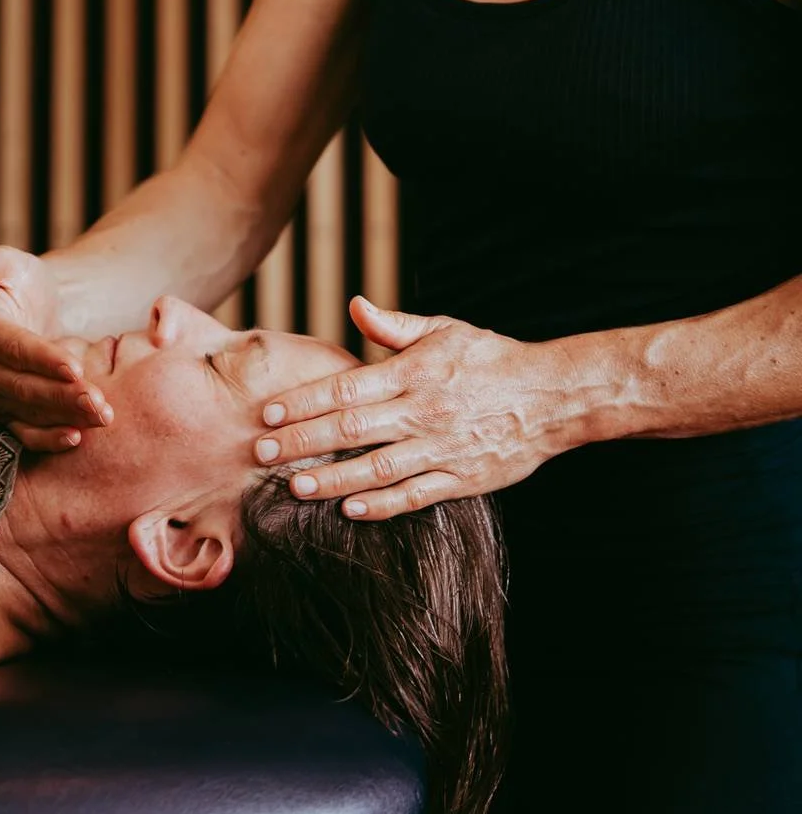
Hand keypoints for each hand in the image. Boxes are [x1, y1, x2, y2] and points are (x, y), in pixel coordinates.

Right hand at [0, 228, 113, 451]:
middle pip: (21, 386)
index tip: (74, 367)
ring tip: (101, 416)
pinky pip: (26, 433)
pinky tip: (76, 438)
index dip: (41, 358)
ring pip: (29, 411)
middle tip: (99, 401)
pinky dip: (49, 439)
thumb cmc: (22, 283)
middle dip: (61, 395)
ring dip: (65, 417)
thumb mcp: (7, 264)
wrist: (38, 311)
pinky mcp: (9, 414)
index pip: (11, 347)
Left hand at [252, 295, 574, 518]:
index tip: (271, 412)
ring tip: (294, 486)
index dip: (304, 402)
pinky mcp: (462, 479)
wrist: (552, 396)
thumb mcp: (444, 330)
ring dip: (332, 478)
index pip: (347, 389)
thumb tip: (355, 304)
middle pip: (351, 429)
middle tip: (261, 451)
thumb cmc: (491, 359)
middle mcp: (423, 412)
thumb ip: (395, 325)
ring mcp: (442, 449)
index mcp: (414, 373)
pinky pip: (415, 496)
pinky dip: (382, 506)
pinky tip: (350, 510)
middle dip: (302, 442)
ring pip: (377, 468)